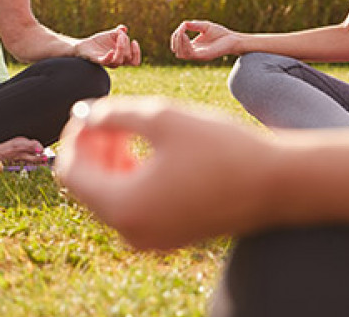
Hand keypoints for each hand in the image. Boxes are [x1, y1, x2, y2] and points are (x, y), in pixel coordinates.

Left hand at [55, 96, 272, 249]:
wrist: (278, 183)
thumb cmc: (222, 147)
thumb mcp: (161, 117)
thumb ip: (113, 113)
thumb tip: (84, 114)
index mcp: (124, 206)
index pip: (69, 171)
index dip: (75, 136)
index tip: (91, 111)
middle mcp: (132, 231)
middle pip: (85, 185)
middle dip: (91, 147)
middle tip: (112, 116)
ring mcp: (150, 238)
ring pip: (107, 196)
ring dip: (108, 160)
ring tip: (130, 129)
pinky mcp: (168, 236)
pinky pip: (131, 206)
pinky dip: (129, 177)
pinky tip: (148, 150)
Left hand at [74, 25, 140, 66]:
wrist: (84, 45)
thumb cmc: (99, 41)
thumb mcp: (111, 34)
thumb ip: (119, 32)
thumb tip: (124, 29)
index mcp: (121, 57)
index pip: (135, 61)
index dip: (137, 52)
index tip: (134, 41)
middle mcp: (116, 61)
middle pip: (127, 56)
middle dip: (126, 43)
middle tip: (119, 34)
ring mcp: (107, 61)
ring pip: (118, 61)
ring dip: (121, 48)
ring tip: (118, 37)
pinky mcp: (98, 60)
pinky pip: (105, 62)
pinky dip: (109, 57)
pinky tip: (111, 50)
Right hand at [169, 20, 238, 60]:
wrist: (234, 39)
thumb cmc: (221, 33)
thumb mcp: (205, 26)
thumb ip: (194, 25)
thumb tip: (183, 25)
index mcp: (194, 47)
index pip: (178, 46)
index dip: (176, 37)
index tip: (182, 27)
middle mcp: (195, 53)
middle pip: (177, 52)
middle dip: (175, 41)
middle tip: (180, 31)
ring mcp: (199, 56)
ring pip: (181, 54)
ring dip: (178, 43)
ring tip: (182, 33)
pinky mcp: (204, 56)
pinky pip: (189, 53)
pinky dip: (185, 44)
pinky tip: (186, 35)